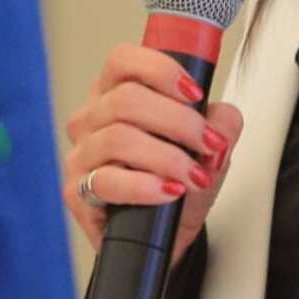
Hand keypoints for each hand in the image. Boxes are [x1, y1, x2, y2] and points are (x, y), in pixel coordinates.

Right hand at [62, 44, 239, 253]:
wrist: (165, 238)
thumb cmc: (177, 185)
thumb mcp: (210, 151)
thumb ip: (222, 124)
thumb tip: (222, 116)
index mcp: (115, 95)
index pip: (123, 60)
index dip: (160, 71)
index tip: (195, 94)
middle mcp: (92, 120)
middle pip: (126, 99)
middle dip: (178, 121)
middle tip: (208, 144)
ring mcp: (81, 155)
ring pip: (118, 138)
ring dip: (167, 157)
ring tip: (194, 176)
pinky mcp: (76, 192)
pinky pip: (106, 181)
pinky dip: (144, 185)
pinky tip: (168, 191)